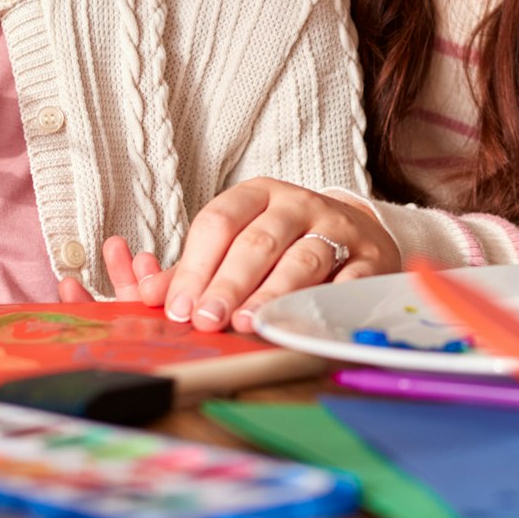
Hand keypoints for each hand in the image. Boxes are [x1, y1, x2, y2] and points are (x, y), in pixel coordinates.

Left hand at [73, 181, 398, 332]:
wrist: (360, 233)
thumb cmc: (286, 242)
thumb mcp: (240, 241)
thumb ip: (195, 269)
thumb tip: (148, 296)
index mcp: (258, 195)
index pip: (219, 221)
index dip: (195, 265)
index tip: (178, 306)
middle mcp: (298, 204)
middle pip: (258, 241)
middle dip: (228, 283)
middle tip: (207, 319)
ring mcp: (337, 228)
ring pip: (302, 259)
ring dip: (273, 293)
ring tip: (248, 322)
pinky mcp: (370, 256)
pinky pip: (349, 279)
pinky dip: (326, 301)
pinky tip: (303, 322)